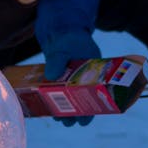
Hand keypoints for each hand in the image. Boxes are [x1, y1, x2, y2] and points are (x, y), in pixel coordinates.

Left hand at [35, 0, 102, 126]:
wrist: (60, 24)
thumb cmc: (68, 34)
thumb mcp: (64, 45)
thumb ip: (58, 59)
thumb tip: (51, 75)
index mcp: (94, 67)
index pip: (98, 91)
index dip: (93, 107)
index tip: (85, 120)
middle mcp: (86, 74)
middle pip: (84, 98)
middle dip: (77, 112)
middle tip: (69, 122)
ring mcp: (74, 75)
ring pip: (72, 97)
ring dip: (66, 108)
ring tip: (58, 118)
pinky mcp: (62, 75)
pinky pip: (61, 90)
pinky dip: (56, 98)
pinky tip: (49, 106)